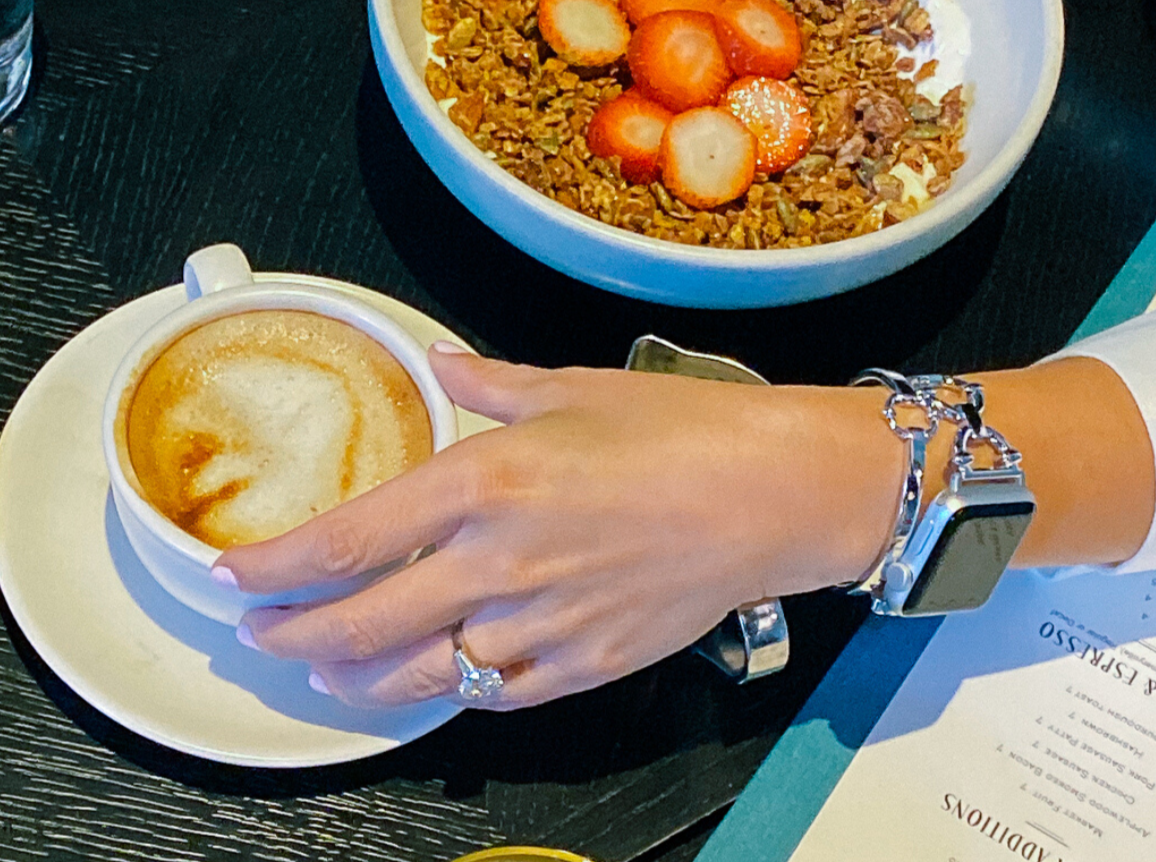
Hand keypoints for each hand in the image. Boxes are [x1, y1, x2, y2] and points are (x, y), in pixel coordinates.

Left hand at [215, 346, 905, 709]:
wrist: (773, 492)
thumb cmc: (681, 429)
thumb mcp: (573, 387)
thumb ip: (488, 383)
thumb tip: (438, 362)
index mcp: (487, 480)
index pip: (347, 540)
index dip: (275, 565)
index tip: (234, 574)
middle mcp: (499, 560)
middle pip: (360, 622)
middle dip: (291, 632)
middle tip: (258, 633)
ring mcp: (541, 622)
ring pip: (419, 674)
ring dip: (356, 676)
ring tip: (325, 669)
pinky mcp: (584, 664)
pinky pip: (498, 695)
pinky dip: (456, 691)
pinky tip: (437, 681)